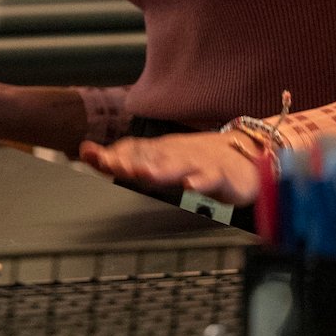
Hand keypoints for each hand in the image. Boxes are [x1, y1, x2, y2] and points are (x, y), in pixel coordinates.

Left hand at [78, 132, 261, 205]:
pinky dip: (202, 181)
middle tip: (109, 163)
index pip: (131, 151)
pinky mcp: (223, 177)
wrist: (247, 154)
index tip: (89, 155)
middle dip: (128, 161)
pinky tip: (191, 184)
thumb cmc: (199, 160)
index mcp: (160, 153)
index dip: (110, 154)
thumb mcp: (162, 159)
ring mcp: (199, 164)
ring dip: (161, 170)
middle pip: (149, 158)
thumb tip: (87, 152)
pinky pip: (212, 179)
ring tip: (145, 173)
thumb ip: (129, 159)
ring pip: (178, 166)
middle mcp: (176, 156)